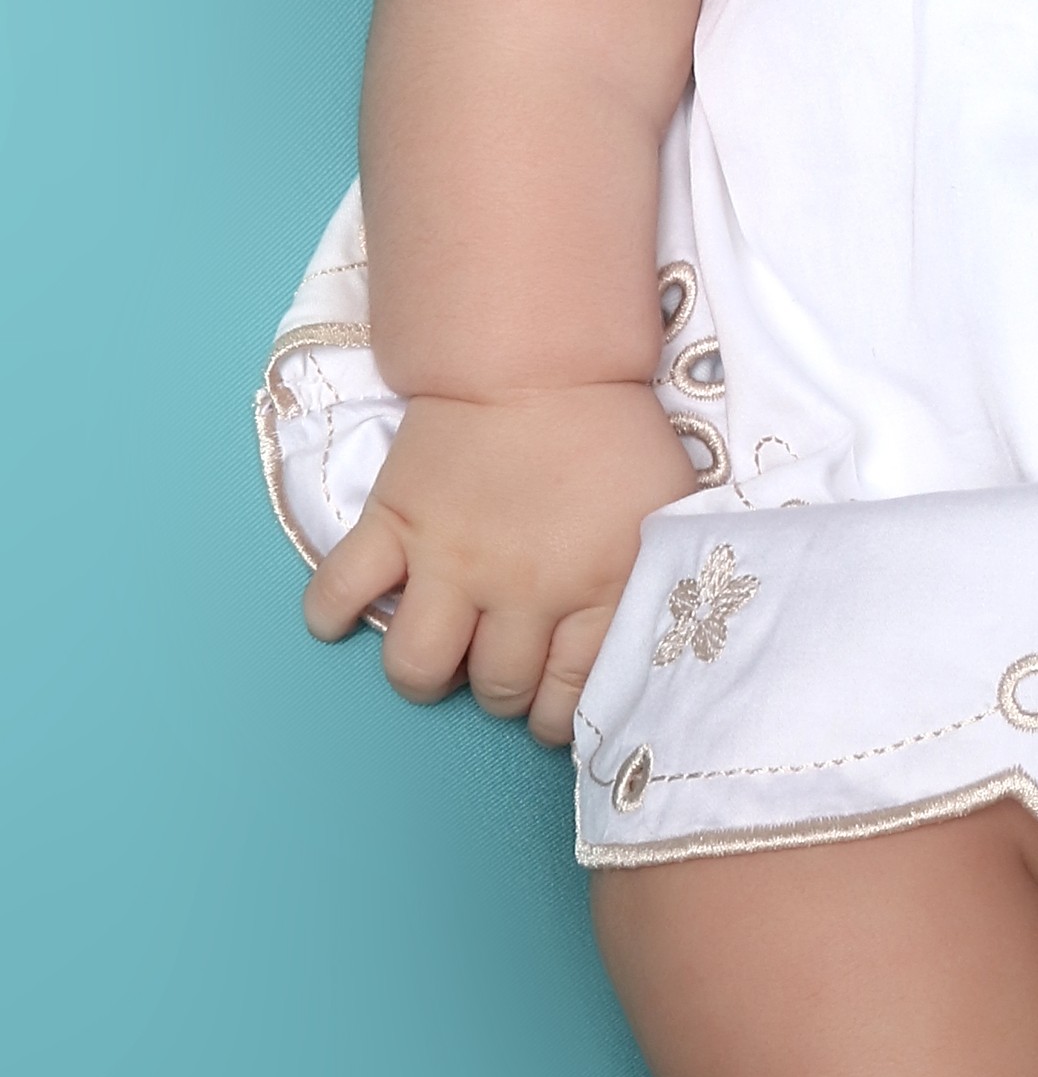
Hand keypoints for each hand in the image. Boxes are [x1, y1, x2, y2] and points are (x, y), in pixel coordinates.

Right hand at [302, 384, 698, 749]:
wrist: (540, 360)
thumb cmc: (614, 434)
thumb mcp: (666, 513)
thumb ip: (652, 584)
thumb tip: (642, 643)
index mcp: (596, 590)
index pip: (570, 696)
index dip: (559, 717)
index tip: (552, 708)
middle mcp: (521, 591)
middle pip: (499, 689)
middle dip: (503, 693)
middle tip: (504, 667)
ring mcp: (450, 561)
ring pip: (416, 666)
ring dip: (425, 674)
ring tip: (438, 653)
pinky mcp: (394, 524)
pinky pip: (342, 591)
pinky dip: (331, 615)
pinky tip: (345, 620)